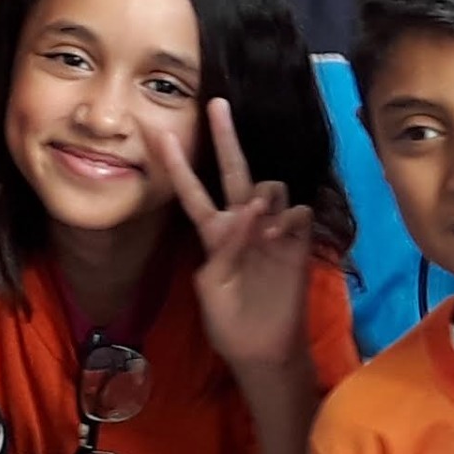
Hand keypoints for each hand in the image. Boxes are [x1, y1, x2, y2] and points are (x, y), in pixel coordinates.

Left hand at [155, 96, 318, 387]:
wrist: (263, 349)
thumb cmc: (230, 323)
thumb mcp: (211, 287)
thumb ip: (223, 248)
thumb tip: (248, 214)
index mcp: (213, 234)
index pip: (192, 191)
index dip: (175, 163)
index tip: (154, 131)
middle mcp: (242, 223)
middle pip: (234, 170)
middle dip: (224, 138)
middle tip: (217, 104)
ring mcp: (272, 230)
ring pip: (269, 185)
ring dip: (263, 195)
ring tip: (261, 221)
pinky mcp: (299, 242)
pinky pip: (298, 211)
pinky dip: (288, 217)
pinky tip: (280, 236)